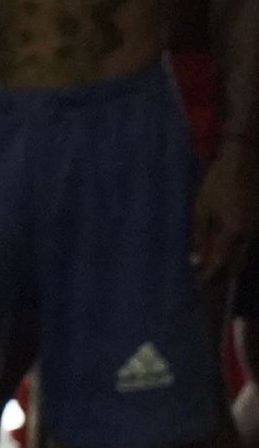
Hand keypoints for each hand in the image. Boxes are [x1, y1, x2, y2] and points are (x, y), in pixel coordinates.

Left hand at [195, 145, 248, 273]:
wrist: (242, 161)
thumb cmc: (217, 183)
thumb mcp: (201, 209)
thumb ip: (198, 237)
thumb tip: (195, 262)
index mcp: (234, 233)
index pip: (222, 264)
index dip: (210, 277)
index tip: (198, 287)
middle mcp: (250, 234)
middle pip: (237, 263)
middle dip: (222, 275)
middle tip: (206, 283)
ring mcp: (257, 227)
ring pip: (244, 253)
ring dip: (230, 263)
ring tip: (213, 271)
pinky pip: (248, 242)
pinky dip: (236, 250)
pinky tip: (225, 251)